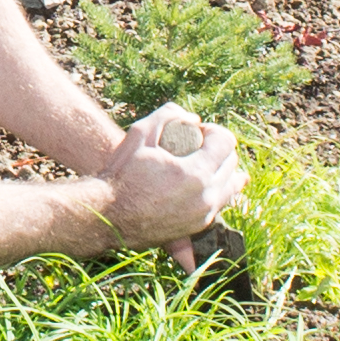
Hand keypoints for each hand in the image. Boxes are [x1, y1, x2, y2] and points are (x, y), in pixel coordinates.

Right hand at [97, 105, 244, 247]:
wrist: (108, 215)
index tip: (197, 131)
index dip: (213, 130)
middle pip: (231, 162)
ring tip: (204, 161)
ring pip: (231, 185)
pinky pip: (220, 202)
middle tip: (198, 144)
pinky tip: (206, 181)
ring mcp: (203, 214)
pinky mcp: (197, 225)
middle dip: (219, 148)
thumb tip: (193, 119)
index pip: (226, 142)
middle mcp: (205, 196)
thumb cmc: (122, 173)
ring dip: (222, 168)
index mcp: (195, 173)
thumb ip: (169, 115)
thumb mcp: (140, 133)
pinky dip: (217, 188)